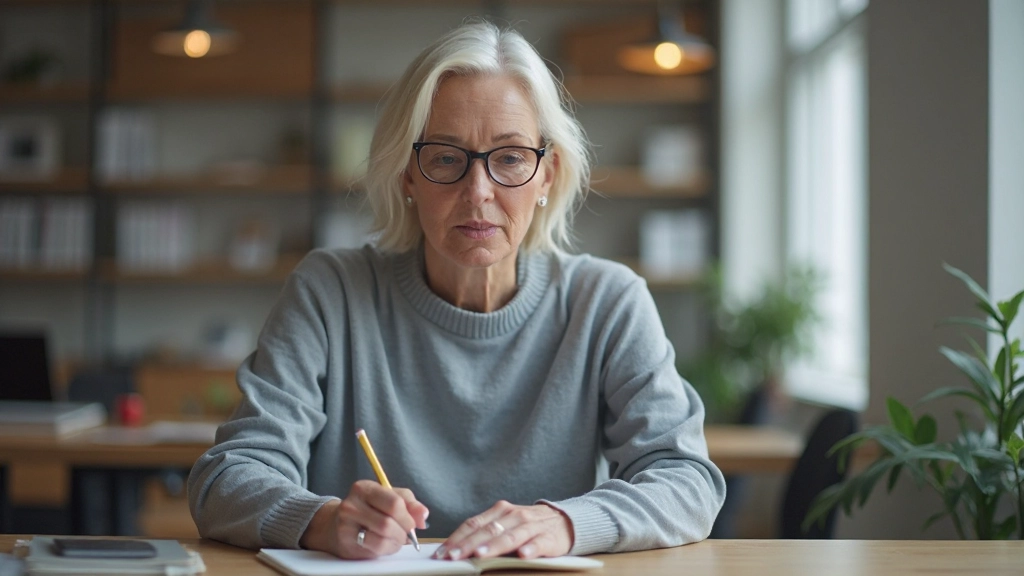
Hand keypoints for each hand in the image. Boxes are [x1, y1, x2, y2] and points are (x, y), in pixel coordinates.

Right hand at [299, 480, 428, 559]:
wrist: (334, 525)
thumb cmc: (368, 509)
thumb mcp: (389, 497)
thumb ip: (409, 503)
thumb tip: (423, 516)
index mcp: (364, 488)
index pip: (394, 502)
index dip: (407, 516)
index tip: (412, 523)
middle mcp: (352, 504)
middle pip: (388, 522)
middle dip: (403, 532)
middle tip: (405, 534)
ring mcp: (346, 525)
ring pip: (382, 538)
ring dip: (396, 542)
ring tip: (396, 539)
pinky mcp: (346, 542)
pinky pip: (375, 549)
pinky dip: (387, 549)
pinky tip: (386, 545)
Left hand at [435, 501, 573, 560]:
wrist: (565, 521)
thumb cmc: (528, 526)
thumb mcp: (505, 524)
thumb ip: (485, 533)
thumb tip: (456, 549)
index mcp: (500, 511)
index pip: (473, 524)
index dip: (456, 538)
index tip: (442, 553)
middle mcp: (513, 515)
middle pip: (487, 530)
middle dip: (468, 545)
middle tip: (453, 556)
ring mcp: (531, 526)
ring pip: (510, 536)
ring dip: (494, 546)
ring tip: (480, 555)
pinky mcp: (548, 538)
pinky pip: (538, 543)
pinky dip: (530, 549)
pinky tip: (522, 556)